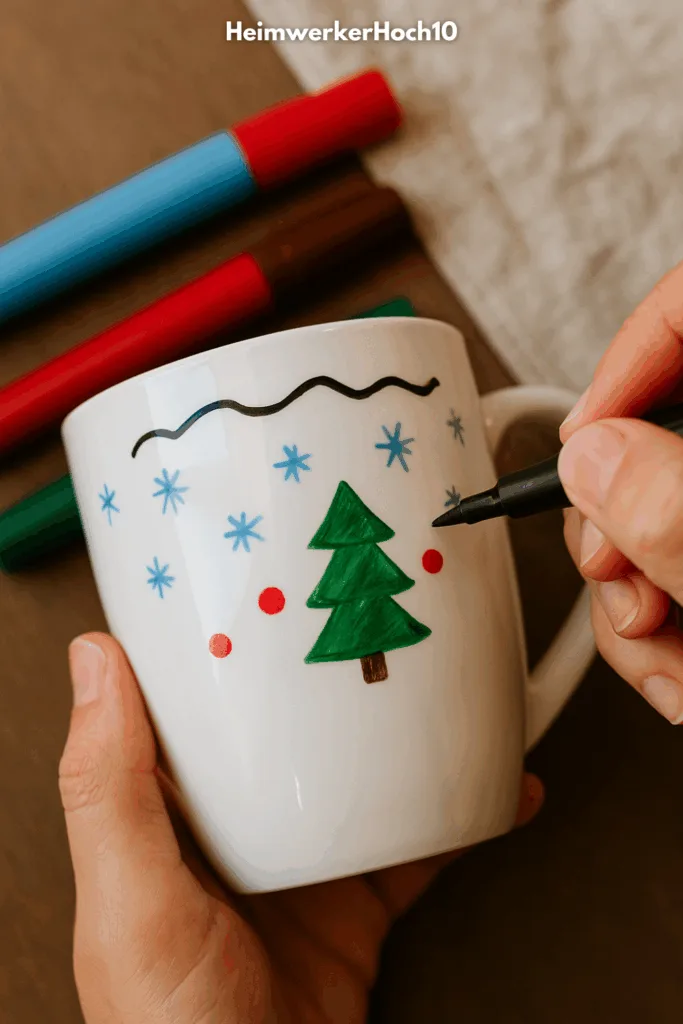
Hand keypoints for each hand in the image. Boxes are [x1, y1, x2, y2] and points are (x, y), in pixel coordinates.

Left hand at [60, 633, 542, 1023]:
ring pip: (360, 770)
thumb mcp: (131, 903)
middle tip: (367, 612)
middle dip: (326, 672)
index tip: (254, 584)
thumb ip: (110, 791)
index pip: (186, 702)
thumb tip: (94, 664)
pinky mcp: (358, 896)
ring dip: (402, 730)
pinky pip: (418, 839)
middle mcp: (238, 822)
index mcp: (170, 809)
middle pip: (287, 725)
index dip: (214, 642)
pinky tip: (494, 786)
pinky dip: (458, 813)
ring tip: (440, 680)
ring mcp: (304, 855)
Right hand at [558, 260, 682, 723]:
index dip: (625, 365)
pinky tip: (678, 673)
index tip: (586, 441)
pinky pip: (672, 576)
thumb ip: (677, 507)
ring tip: (664, 659)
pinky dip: (663, 636)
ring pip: (651, 521)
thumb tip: (592, 464)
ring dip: (635, 607)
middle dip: (614, 527)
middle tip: (620, 582)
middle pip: (650, 435)